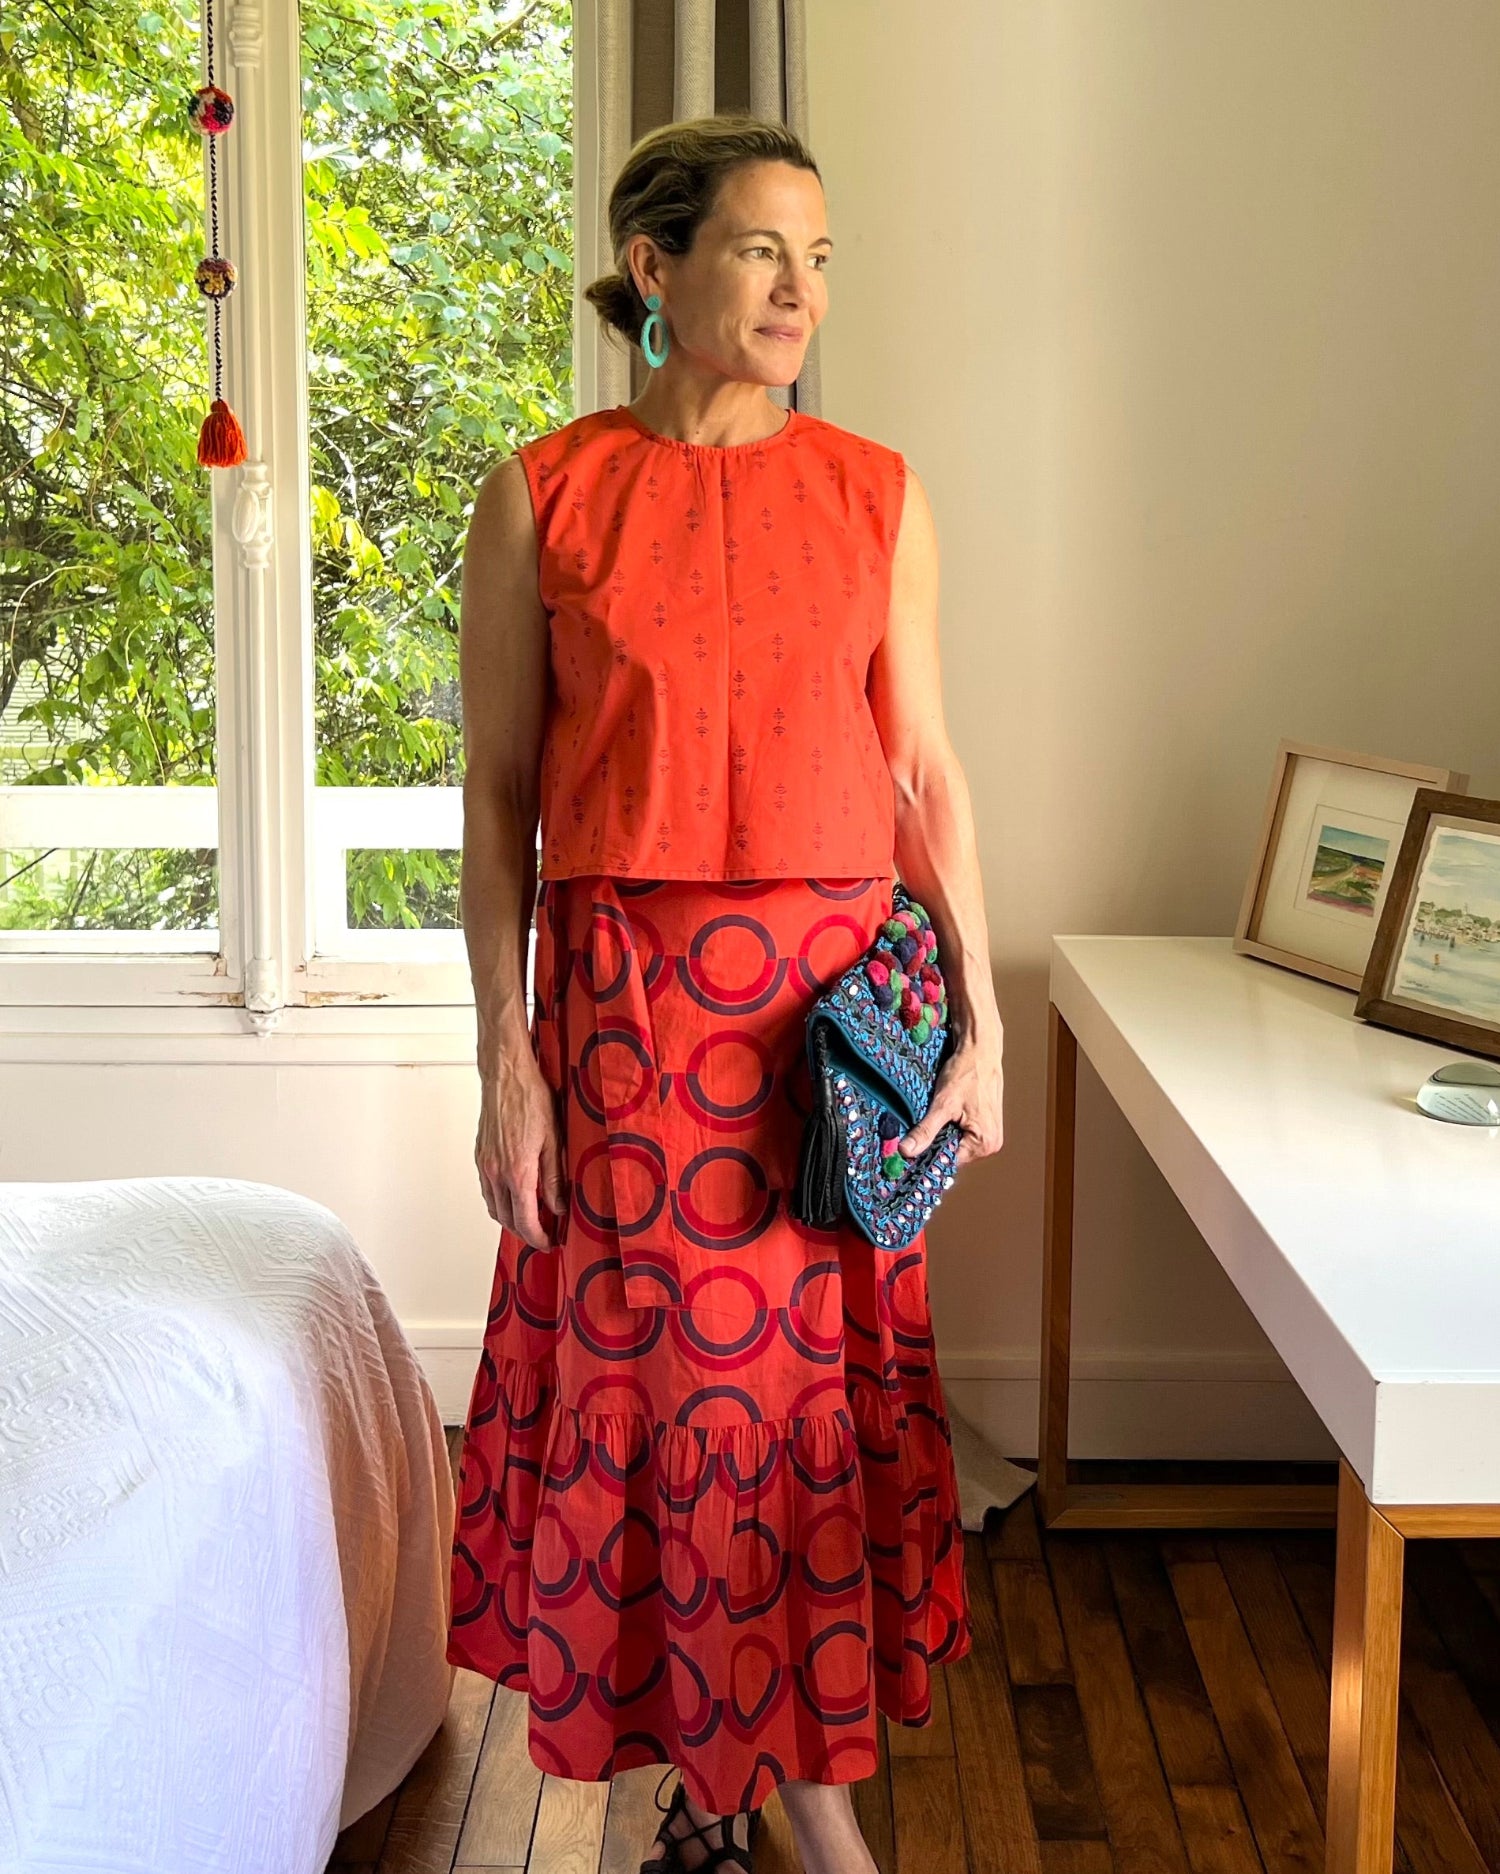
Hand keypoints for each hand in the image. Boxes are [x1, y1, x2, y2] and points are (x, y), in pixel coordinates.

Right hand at [475, 1054, 566, 1249]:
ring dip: (511, 1219)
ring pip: (494, 1207)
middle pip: (507, 1220)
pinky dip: (500, 1202)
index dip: (539, 1237)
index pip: (525, 1221)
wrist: (506, 1075)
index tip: (550, 1242)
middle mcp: (496, 1173)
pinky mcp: (480, 1156)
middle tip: (545, 1233)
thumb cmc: (531, 1099)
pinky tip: (515, 1195)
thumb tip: (559, 1206)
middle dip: (526, 1233)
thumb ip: (554, 1178)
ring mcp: (485, 1165)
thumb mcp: (554, 1140)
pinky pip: (487, 1190)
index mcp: (517, 1173)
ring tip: (532, 1218)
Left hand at [897, 1034, 1003, 1171]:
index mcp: (984, 1143)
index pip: (949, 1161)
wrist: (980, 1049)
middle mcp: (991, 1144)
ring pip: (956, 1143)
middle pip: (953, 1154)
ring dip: (942, 1134)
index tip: (908, 1150)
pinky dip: (949, 1127)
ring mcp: (990, 1134)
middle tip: (916, 1131)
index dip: (927, 1155)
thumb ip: (925, 1130)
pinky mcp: (985, 1124)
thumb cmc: (966, 1072)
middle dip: (934, 1143)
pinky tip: (942, 1115)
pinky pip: (962, 1134)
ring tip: (933, 1117)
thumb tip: (906, 1151)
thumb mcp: (942, 1103)